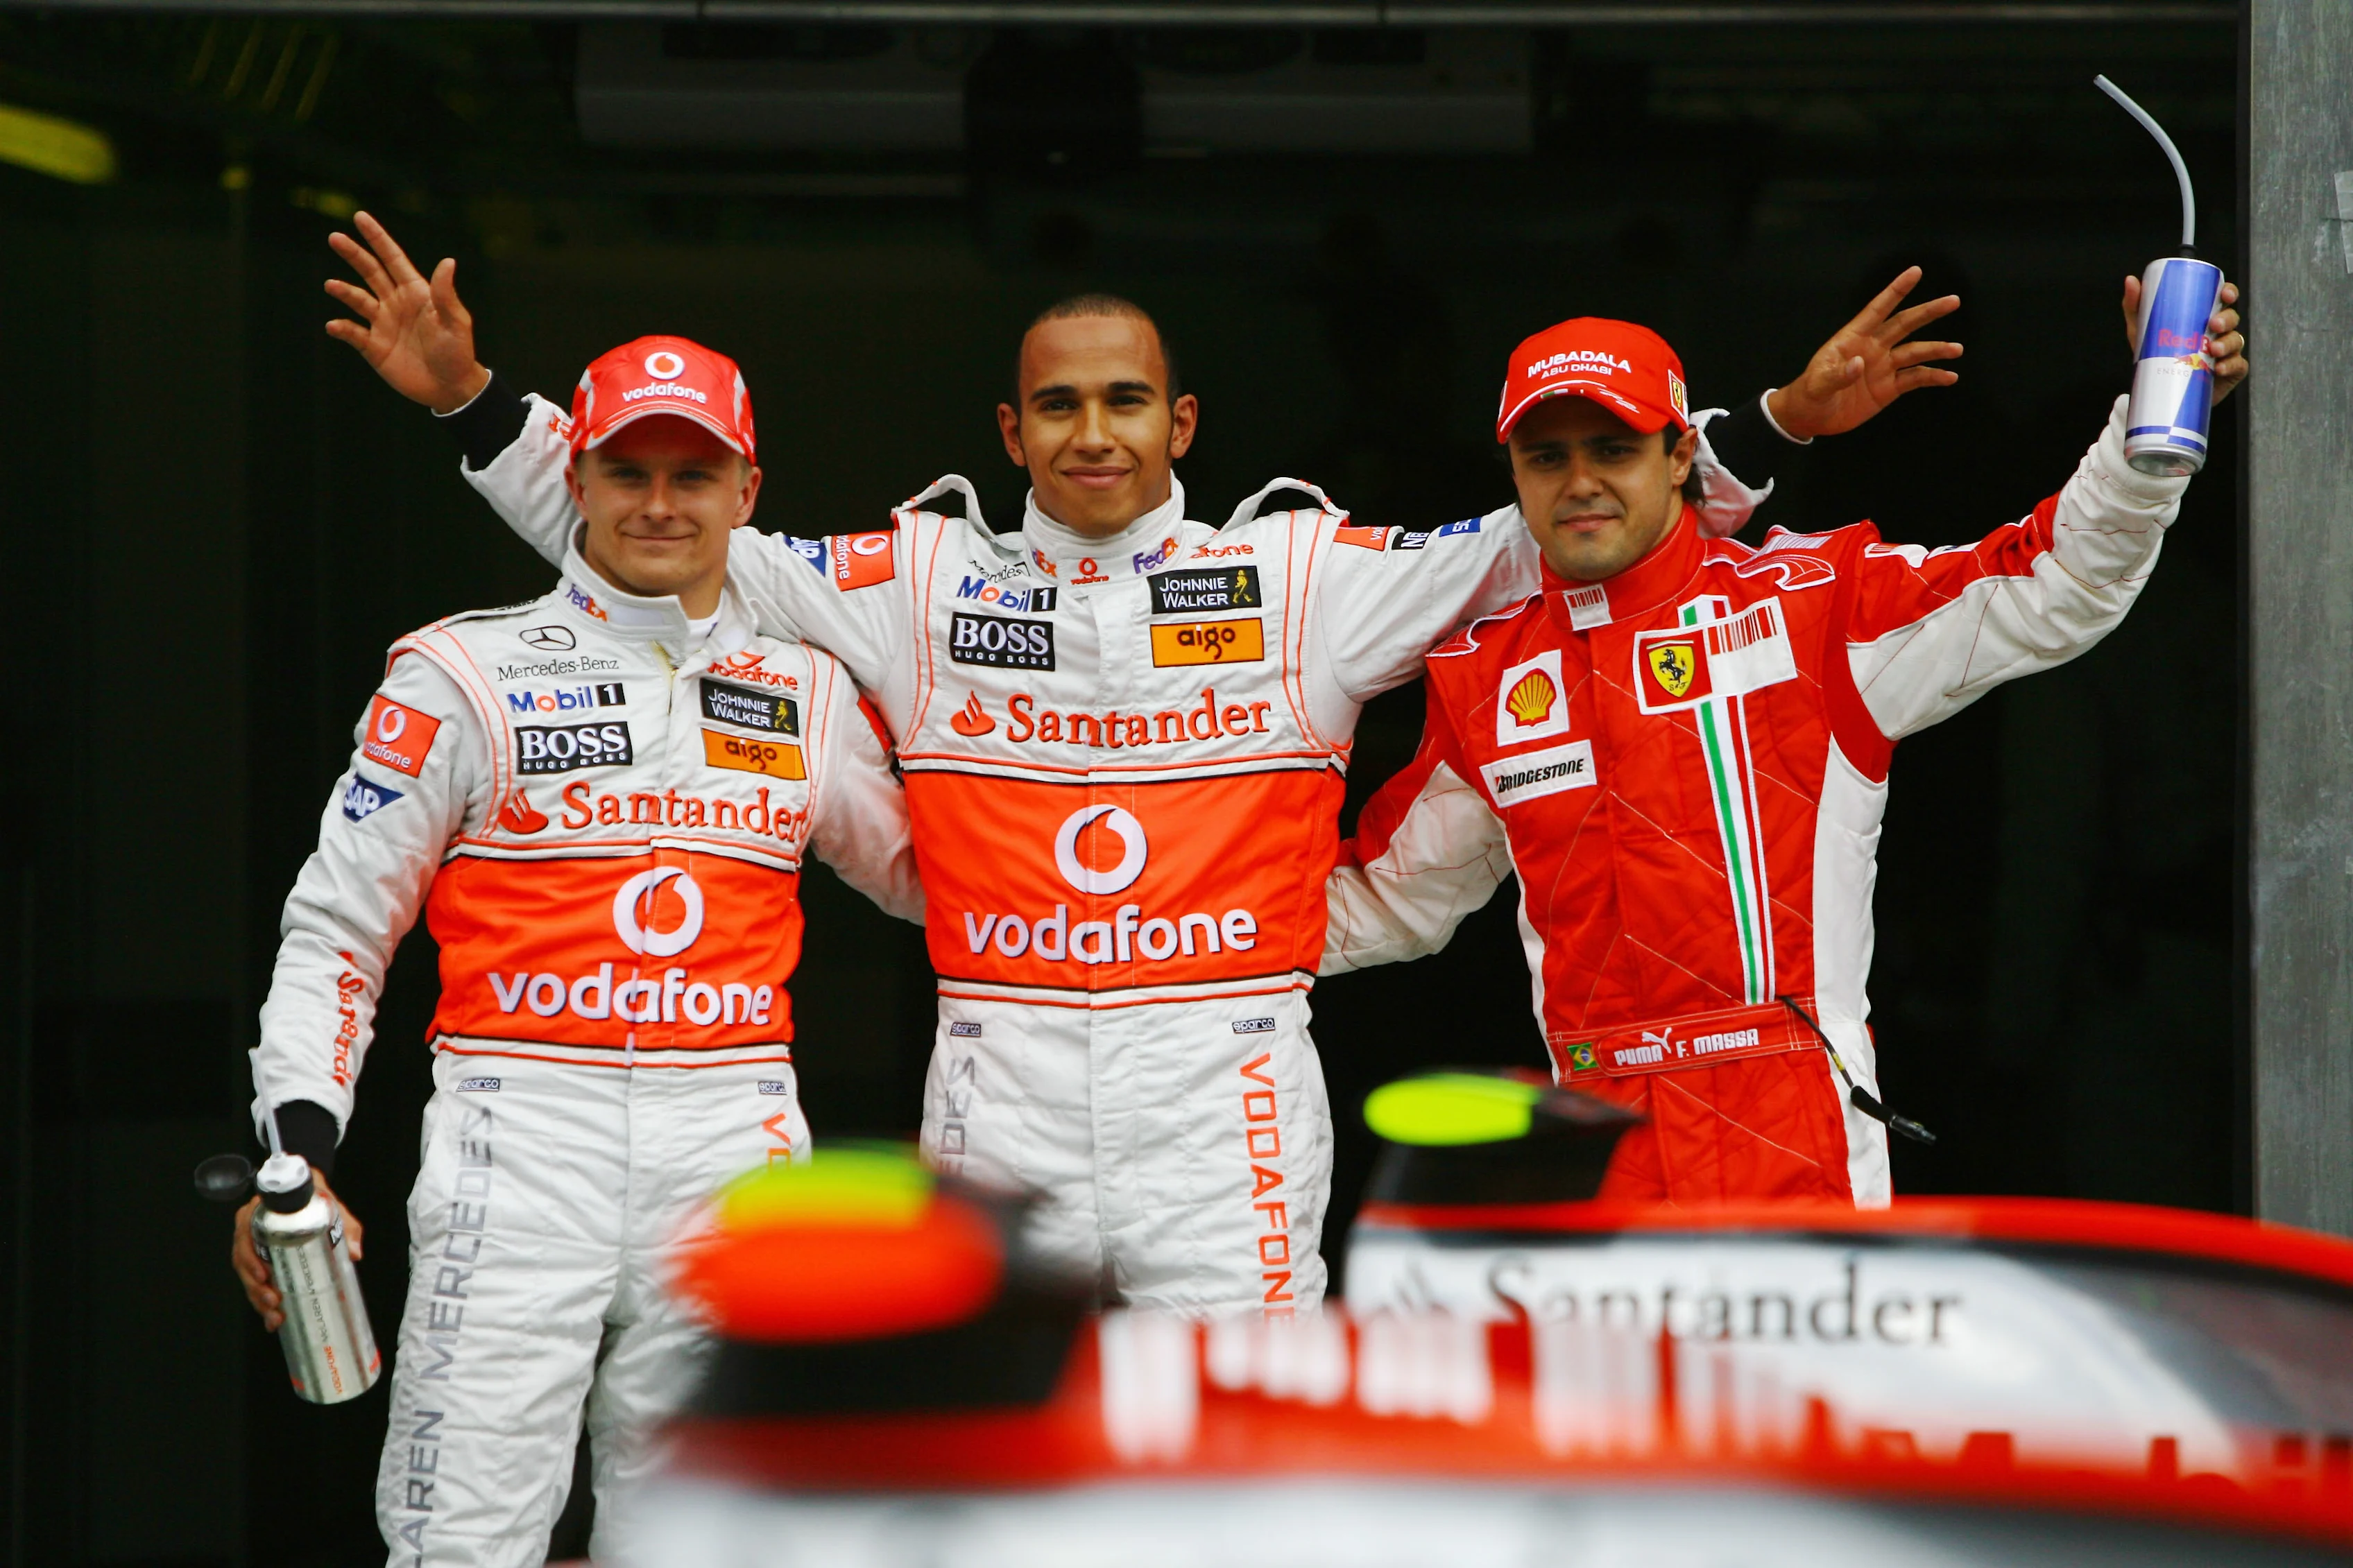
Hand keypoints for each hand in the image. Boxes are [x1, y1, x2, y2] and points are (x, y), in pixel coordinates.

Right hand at [232, 1173, 363, 1333]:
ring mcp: (251, 1244)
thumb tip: (354, 1253)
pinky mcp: (257, 1258)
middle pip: (243, 1260)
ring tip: (274, 1316)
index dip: (250, 1257)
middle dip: (255, 1286)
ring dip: (258, 1298)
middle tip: (273, 1301)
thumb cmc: (316, 1197)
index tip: (264, 1275)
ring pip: (246, 1275)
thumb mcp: (332, 1206)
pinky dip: (261, 1300)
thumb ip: (345, 1227)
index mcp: (262, 1210)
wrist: (310, 1191)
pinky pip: (253, 1280)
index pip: (245, 1234)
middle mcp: (250, 1227)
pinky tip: (273, 1318)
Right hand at [325, 211, 490, 414]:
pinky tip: (335, 325)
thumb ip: (445, 294)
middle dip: (353, 254)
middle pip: (370, 272)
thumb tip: (448, 261)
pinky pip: (353, 333)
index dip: (377, 238)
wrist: (451, 389)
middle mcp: (396, 303)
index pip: (393, 259)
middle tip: (334, 237)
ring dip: (344, 291)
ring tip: (332, 285)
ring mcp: (383, 324)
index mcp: (416, 292)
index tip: (360, 217)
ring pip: (357, 300)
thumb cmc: (458, 353)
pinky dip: (342, 328)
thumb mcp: (456, 322)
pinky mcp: (374, 347)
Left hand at [1765, 266, 1963, 439]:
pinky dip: (1934, 377)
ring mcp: (1883, 367)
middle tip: (1953, 301)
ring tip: (1957, 349)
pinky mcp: (1889, 388)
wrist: (1812, 418)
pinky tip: (1950, 377)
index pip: (1878, 309)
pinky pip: (1916, 379)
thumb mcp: (1817, 385)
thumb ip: (1836, 375)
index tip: (1915, 271)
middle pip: (1905, 324)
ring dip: (1937, 349)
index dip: (1896, 290)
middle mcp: (1873, 347)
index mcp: (1853, 338)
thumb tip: (1859, 363)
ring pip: (1915, 352)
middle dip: (1928, 312)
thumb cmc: (1809, 395)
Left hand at [2122, 275, 2246, 405]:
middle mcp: (2218, 332)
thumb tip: (2131, 280)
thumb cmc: (2155, 354)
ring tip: (2213, 349)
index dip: (2229, 292)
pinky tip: (2219, 368)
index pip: (2224, 299)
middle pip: (2232, 318)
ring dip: (2228, 343)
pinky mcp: (2228, 372)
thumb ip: (2136, 306)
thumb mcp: (2142, 330)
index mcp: (2204, 316)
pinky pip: (2237, 366)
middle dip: (2227, 319)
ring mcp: (2226, 352)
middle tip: (2213, 325)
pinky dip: (2231, 365)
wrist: (2157, 390)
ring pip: (2236, 341)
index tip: (2224, 293)